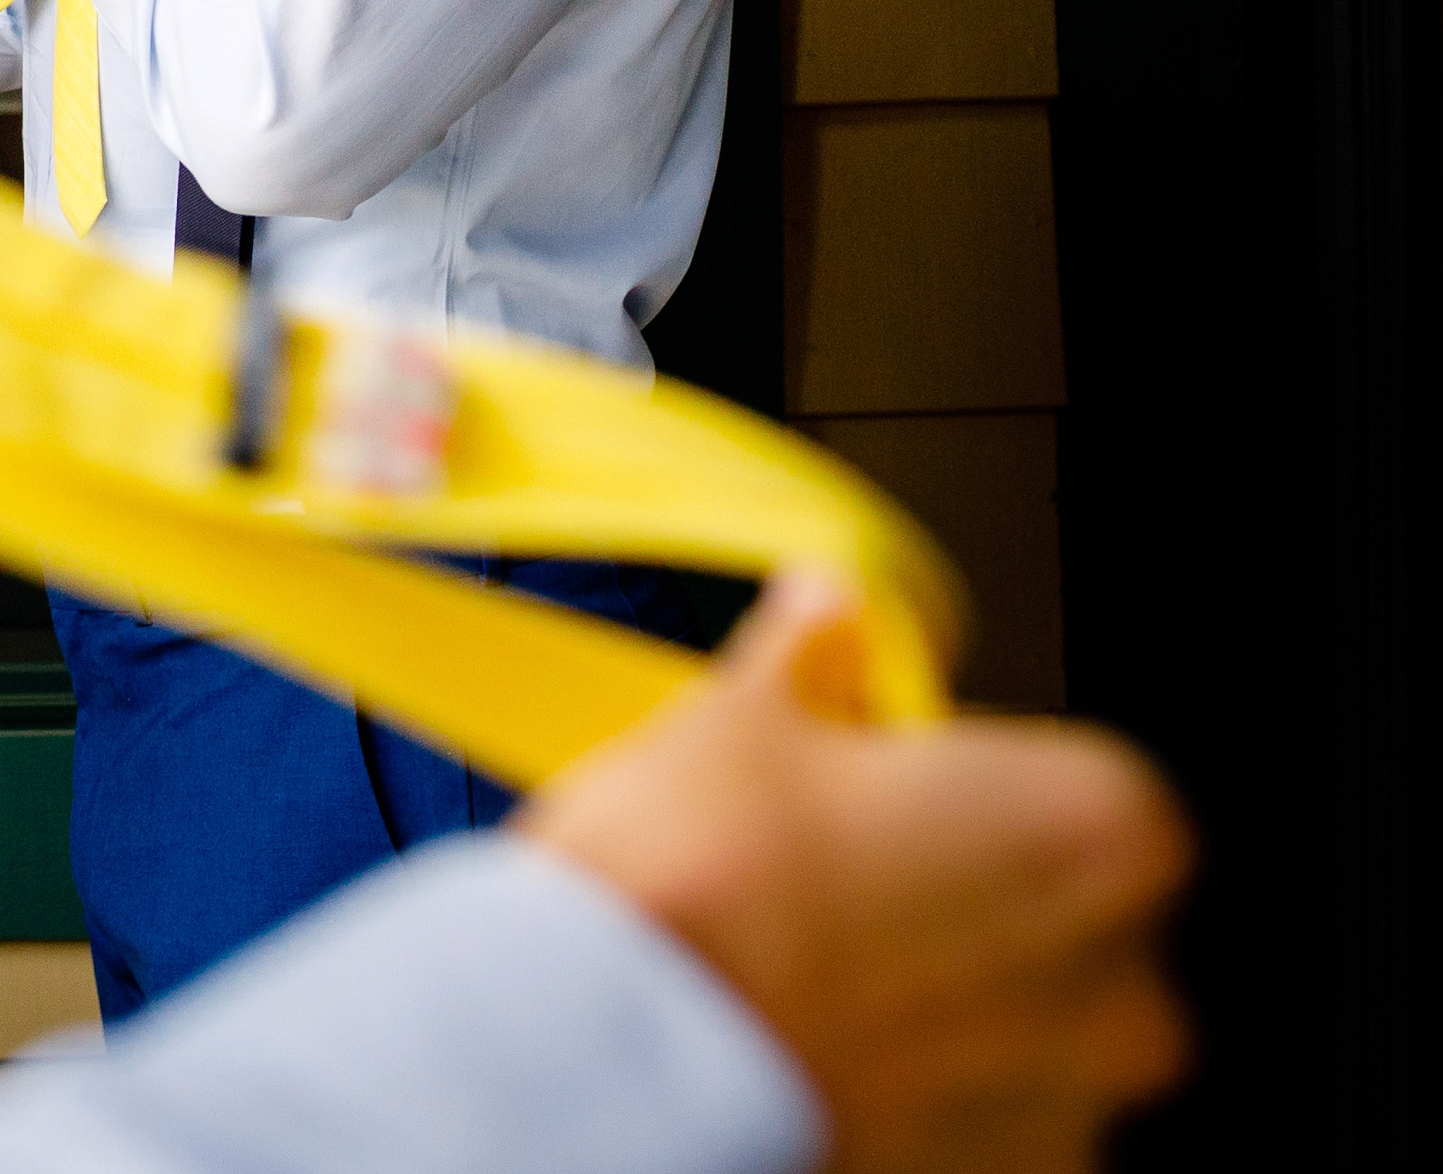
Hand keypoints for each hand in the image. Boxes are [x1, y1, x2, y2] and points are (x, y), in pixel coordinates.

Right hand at [518, 572, 1191, 1173]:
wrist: (610, 1054)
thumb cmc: (700, 891)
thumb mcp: (742, 715)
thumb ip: (811, 656)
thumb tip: (824, 612)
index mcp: (1096, 830)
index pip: (1068, 784)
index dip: (963, 779)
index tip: (882, 778)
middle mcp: (1122, 986)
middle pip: (1059, 919)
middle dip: (958, 897)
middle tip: (826, 872)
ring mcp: (1066, 1107)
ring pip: (1015, 1031)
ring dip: (934, 1001)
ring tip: (797, 968)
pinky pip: (971, 1119)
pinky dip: (908, 1090)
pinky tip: (805, 1044)